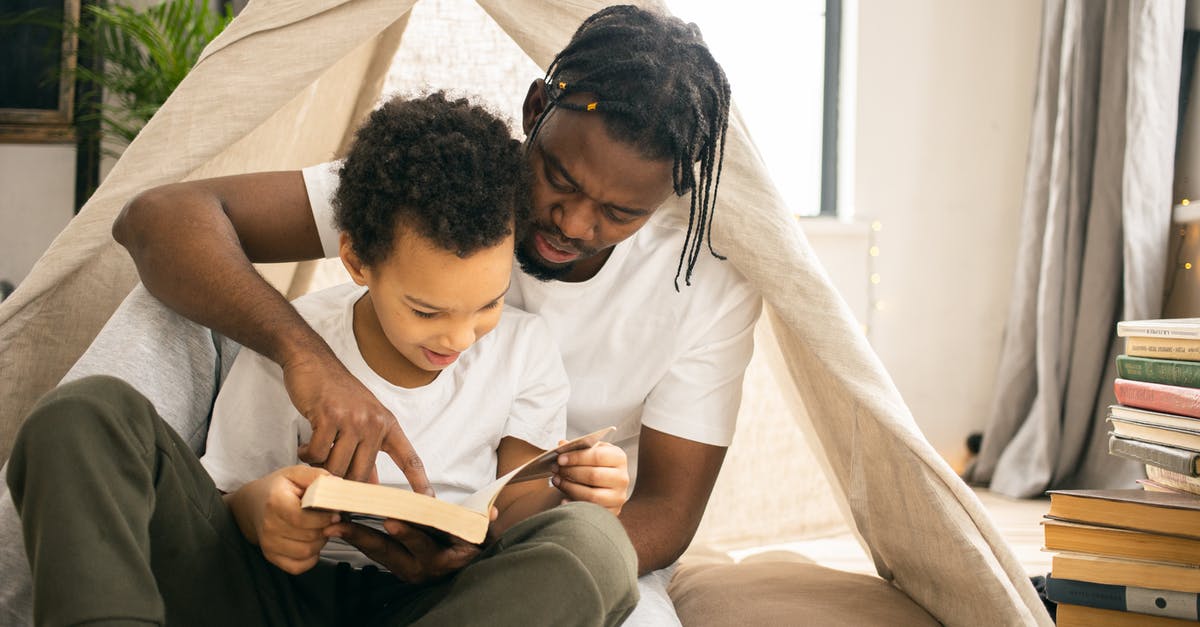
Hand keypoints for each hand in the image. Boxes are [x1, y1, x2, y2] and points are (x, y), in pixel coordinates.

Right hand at [228, 465, 339, 574]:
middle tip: (329, 520)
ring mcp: (268, 544)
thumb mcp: (296, 474)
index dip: (324, 518)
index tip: (335, 514)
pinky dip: (311, 558)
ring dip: (320, 542)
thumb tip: (337, 485)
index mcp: (275, 503)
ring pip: (306, 552)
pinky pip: (298, 566)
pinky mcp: (271, 557)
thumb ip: (318, 476)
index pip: (304, 519)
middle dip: (326, 528)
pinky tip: (311, 542)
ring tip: (320, 529)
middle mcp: (269, 526)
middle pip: (309, 536)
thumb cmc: (279, 489)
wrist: (253, 505)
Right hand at [283, 351, 433, 494]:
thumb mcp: (360, 421)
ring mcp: (353, 418)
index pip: (408, 458)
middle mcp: (374, 422)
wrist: (314, 362)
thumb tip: (371, 486)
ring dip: (321, 468)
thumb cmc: (337, 395)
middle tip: (327, 479)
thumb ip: (367, 453)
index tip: (429, 501)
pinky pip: (318, 454)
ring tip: (315, 453)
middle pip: (361, 474)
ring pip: (337, 467)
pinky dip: (308, 456)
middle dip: (342, 483)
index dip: (420, 481)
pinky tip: (305, 446)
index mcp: (387, 425)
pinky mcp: (329, 415)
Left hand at [327, 519, 479, 582]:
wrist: (471, 568)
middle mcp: (421, 569)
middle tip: (340, 526)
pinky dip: (360, 540)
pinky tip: (342, 529)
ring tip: (332, 526)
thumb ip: (484, 524)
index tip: (390, 521)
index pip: (422, 544)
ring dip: (355, 538)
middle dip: (363, 537)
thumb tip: (492, 512)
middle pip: (389, 551)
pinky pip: (376, 554)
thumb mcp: (483, 536)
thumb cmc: (476, 547)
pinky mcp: (398, 568)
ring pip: (378, 553)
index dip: (407, 533)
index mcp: (442, 559)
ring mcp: (407, 570)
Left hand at [552, 441, 629, 514]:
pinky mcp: (612, 512)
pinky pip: (590, 510)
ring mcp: (618, 497)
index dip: (577, 458)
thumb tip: (562, 445)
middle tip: (555, 470)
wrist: (607, 484)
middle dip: (570, 472)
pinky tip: (564, 499)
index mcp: (619, 458)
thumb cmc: (596, 465)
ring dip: (569, 488)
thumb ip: (576, 448)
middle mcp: (622, 478)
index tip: (560, 459)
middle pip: (593, 476)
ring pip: (591, 495)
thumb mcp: (590, 452)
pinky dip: (574, 505)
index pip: (598, 456)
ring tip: (557, 480)